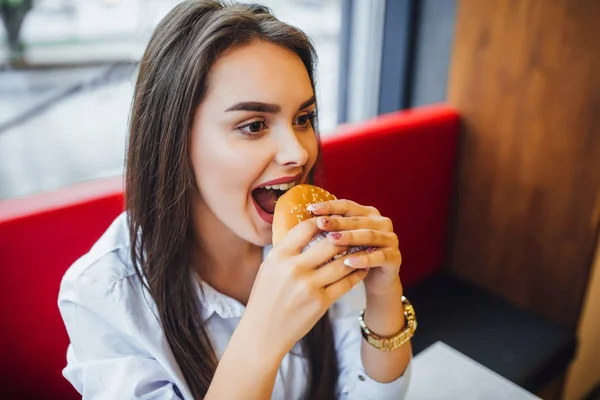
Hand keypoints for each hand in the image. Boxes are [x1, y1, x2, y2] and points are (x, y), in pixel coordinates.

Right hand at [243, 218, 368, 356]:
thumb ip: (287, 250)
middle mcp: (294, 269)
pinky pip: (346, 283)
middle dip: (345, 236)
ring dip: (356, 254)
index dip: (323, 221)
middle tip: (355, 231)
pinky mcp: (321, 303)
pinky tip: (361, 268)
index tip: (332, 219)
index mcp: (279, 256)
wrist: (262, 333)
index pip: (307, 228)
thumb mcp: (269, 268)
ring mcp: (309, 286)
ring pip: (342, 262)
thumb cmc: (265, 298)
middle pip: (330, 243)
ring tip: (364, 248)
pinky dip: (356, 273)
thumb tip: (307, 231)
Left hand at [308, 200, 402, 296]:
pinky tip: (348, 262)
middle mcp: (381, 223)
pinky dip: (364, 259)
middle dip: (338, 221)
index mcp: (368, 214)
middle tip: (321, 223)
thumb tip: (303, 220)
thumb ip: (331, 229)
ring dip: (350, 237)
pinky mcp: (395, 257)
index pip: (347, 206)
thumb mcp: (342, 241)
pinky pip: (379, 257)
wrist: (376, 280)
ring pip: (368, 236)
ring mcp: (390, 239)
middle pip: (357, 220)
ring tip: (332, 240)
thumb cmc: (354, 256)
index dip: (329, 206)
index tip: (311, 208)